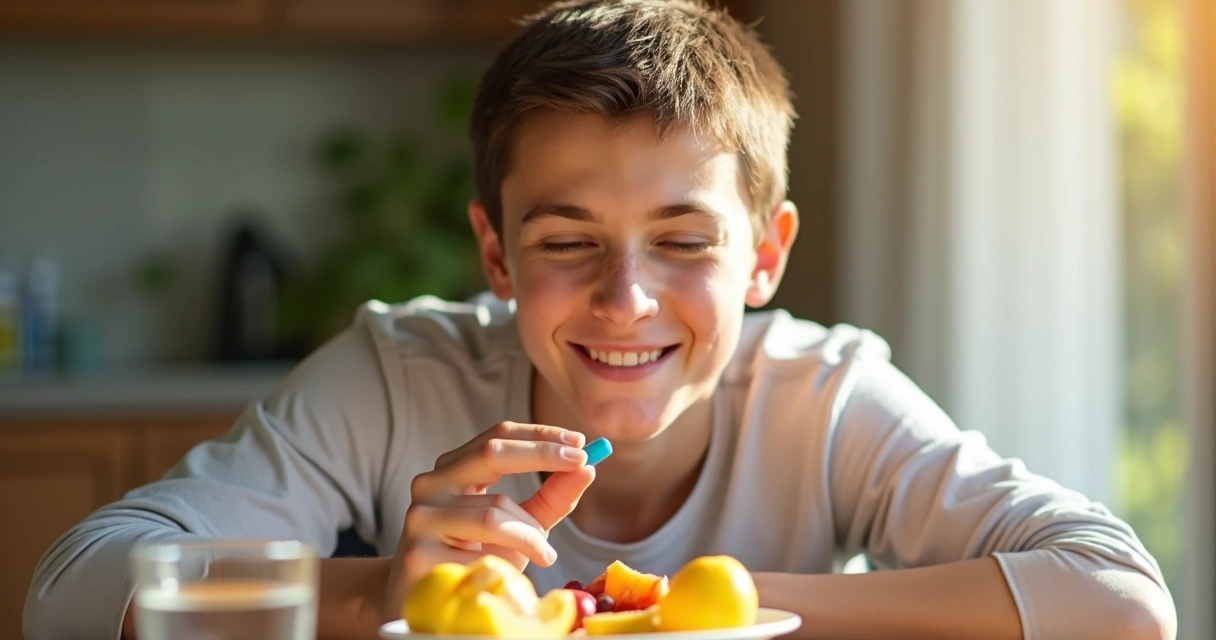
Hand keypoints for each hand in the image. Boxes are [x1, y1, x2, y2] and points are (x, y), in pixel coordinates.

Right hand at [385, 421, 595, 617]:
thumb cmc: (475, 557)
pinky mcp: (418, 550)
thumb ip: (551, 497)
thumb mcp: (520, 523)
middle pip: (491, 452)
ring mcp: (421, 516)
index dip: (540, 435)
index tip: (580, 443)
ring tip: (545, 551)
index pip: (498, 435)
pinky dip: (516, 552)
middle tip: (581, 464)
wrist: (425, 601)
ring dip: (532, 531)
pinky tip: (521, 566)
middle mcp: (431, 484)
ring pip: (494, 509)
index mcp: (453, 469)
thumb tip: (587, 468)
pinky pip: (484, 547)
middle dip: (542, 455)